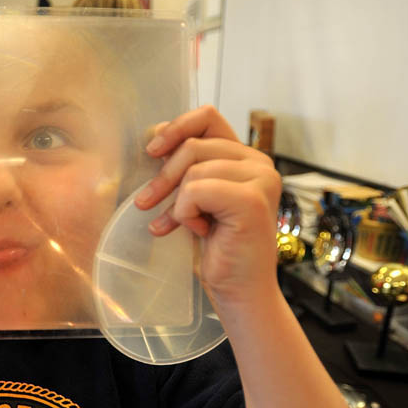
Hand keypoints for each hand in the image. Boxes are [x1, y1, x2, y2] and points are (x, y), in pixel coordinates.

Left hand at [134, 106, 280, 306]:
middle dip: (163, 177)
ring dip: (176, 202)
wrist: (237, 290)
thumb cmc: (216, 247)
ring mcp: (261, 180)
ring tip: (178, 224)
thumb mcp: (194, 198)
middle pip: (194, 145)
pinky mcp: (252, 200)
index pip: (207, 118)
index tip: (152, 151)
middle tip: (146, 203)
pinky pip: (197, 190)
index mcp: (246, 157)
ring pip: (194, 169)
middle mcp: (259, 163)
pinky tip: (197, 230)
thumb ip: (186, 166)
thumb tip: (155, 135)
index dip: (175, 128)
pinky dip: (185, 213)